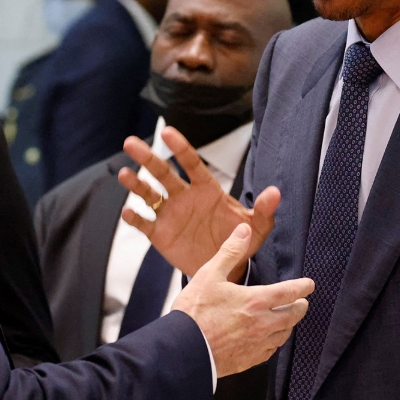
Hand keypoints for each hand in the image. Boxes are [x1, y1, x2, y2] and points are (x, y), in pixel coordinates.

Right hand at [119, 126, 279, 278]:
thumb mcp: (256, 227)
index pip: (191, 163)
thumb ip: (264, 210)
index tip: (167, 131)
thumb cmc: (240, 240)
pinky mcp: (160, 234)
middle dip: (147, 157)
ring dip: (136, 184)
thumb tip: (275, 192)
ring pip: (148, 194)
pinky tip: (128, 212)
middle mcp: (184, 196)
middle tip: (130, 142)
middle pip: (163, 173)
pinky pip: (144, 223)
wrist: (225, 267)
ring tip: (124, 174)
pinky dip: (135, 218)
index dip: (180, 147)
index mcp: (206, 189)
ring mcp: (170, 214)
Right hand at [171, 223, 312, 377]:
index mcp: (256, 301)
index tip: (309, 285)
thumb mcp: (210, 274)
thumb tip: (244, 230)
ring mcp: (256, 345)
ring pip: (283, 335)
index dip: (302, 287)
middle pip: (292, 316)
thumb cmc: (194, 312)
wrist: (183, 349)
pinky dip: (273, 343)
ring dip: (289, 325)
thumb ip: (230, 252)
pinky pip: (269, 351)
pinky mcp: (248, 360)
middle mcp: (262, 324)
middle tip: (303, 302)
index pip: (288, 292)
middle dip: (300, 307)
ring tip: (288, 321)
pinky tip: (269, 341)